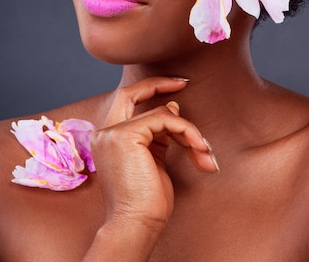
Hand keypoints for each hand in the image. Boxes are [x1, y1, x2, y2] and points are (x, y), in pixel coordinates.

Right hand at [91, 77, 217, 233]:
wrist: (137, 226)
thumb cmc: (147, 202)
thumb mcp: (155, 159)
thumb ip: (158, 133)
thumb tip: (172, 107)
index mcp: (108, 139)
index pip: (126, 100)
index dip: (150, 89)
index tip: (176, 85)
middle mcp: (104, 133)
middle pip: (130, 92)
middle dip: (159, 83)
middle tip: (184, 82)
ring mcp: (112, 133)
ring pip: (161, 113)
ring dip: (189, 130)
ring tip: (204, 151)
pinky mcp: (126, 136)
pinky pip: (166, 120)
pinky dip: (188, 132)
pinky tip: (199, 150)